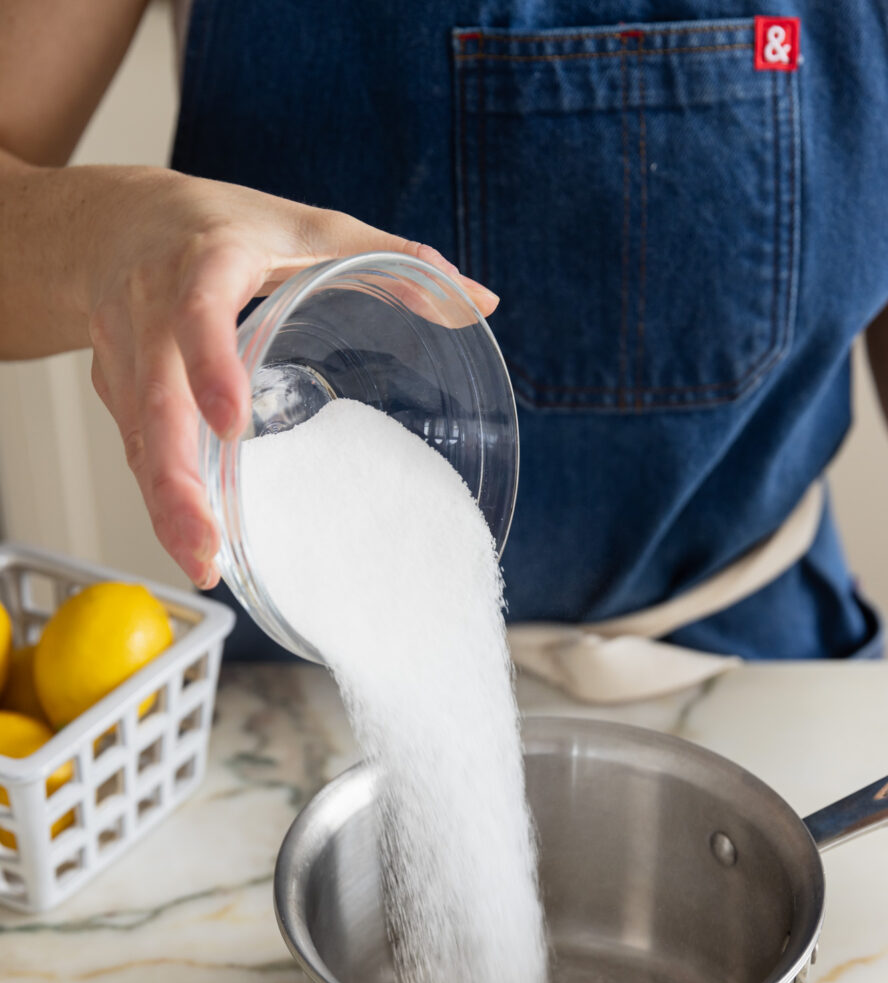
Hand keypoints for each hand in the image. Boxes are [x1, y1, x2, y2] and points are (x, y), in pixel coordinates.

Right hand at [82, 167, 497, 586]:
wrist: (115, 220)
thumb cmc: (221, 225)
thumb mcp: (312, 227)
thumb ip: (394, 261)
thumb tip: (478, 301)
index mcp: (206, 261)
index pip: (198, 308)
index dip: (210, 362)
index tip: (232, 421)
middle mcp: (153, 310)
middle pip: (154, 401)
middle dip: (176, 479)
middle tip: (207, 542)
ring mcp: (126, 357)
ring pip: (137, 440)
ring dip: (166, 507)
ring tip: (204, 563)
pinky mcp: (115, 394)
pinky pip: (136, 452)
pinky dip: (162, 501)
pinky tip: (194, 543)